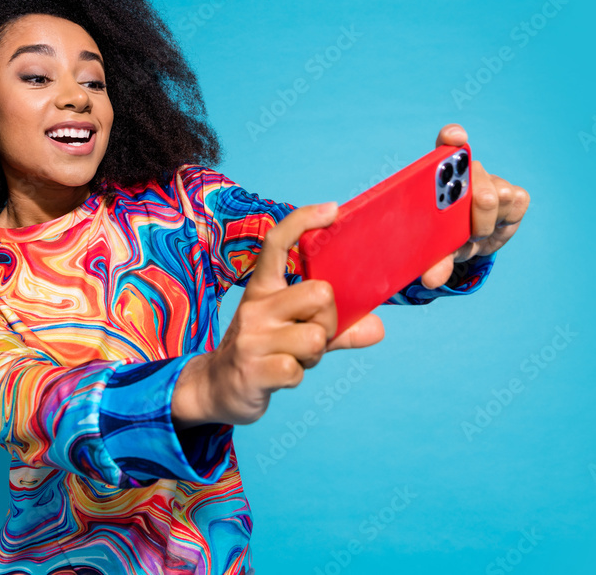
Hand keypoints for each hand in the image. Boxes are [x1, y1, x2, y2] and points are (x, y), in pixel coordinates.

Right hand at [172, 202, 384, 428]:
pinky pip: (298, 369)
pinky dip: (299, 375)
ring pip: (315, 337)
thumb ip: (336, 328)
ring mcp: (252, 338)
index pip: (277, 242)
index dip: (304, 220)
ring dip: (316, 353)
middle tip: (315, 335)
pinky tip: (282, 375)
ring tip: (296, 357)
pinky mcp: (253, 370)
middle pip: (320, 293)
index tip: (332, 209)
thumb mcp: (293, 330)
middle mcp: (255, 307)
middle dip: (330, 321)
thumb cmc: (264, 351)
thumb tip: (378, 328)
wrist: (218, 387)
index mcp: (264, 288)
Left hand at [420, 123, 529, 289]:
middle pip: (478, 173)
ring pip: (501, 192)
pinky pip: (518, 203)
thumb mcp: (435, 249)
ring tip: (475, 235)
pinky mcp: (515, 195)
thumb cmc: (443, 238)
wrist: (464, 243)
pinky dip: (505, 224)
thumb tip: (432, 279)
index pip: (448, 142)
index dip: (453, 137)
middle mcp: (469, 171)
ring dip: (488, 222)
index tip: (457, 138)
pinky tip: (491, 233)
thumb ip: (433, 260)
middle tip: (466, 231)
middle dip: (474, 205)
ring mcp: (492, 181)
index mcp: (440, 173)